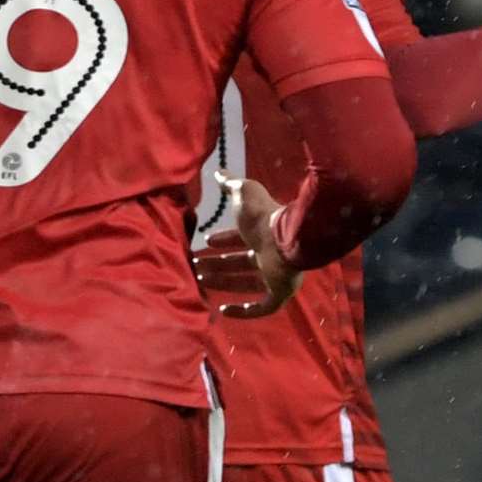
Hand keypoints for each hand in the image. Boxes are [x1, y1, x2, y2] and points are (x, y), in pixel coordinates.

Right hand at [195, 172, 301, 318]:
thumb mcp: (243, 194)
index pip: (240, 239)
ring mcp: (276, 276)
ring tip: (200, 281)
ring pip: (245, 283)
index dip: (223, 240)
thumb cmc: (262, 217)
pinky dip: (243, 311)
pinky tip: (223, 310)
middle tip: (196, 266)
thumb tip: (218, 171)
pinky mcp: (280, 294)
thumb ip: (230, 184)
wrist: (286, 238)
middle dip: (217, 264)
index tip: (205, 241)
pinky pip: (262, 308)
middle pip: (240, 262)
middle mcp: (270, 254)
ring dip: (223, 283)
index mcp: (262, 232)